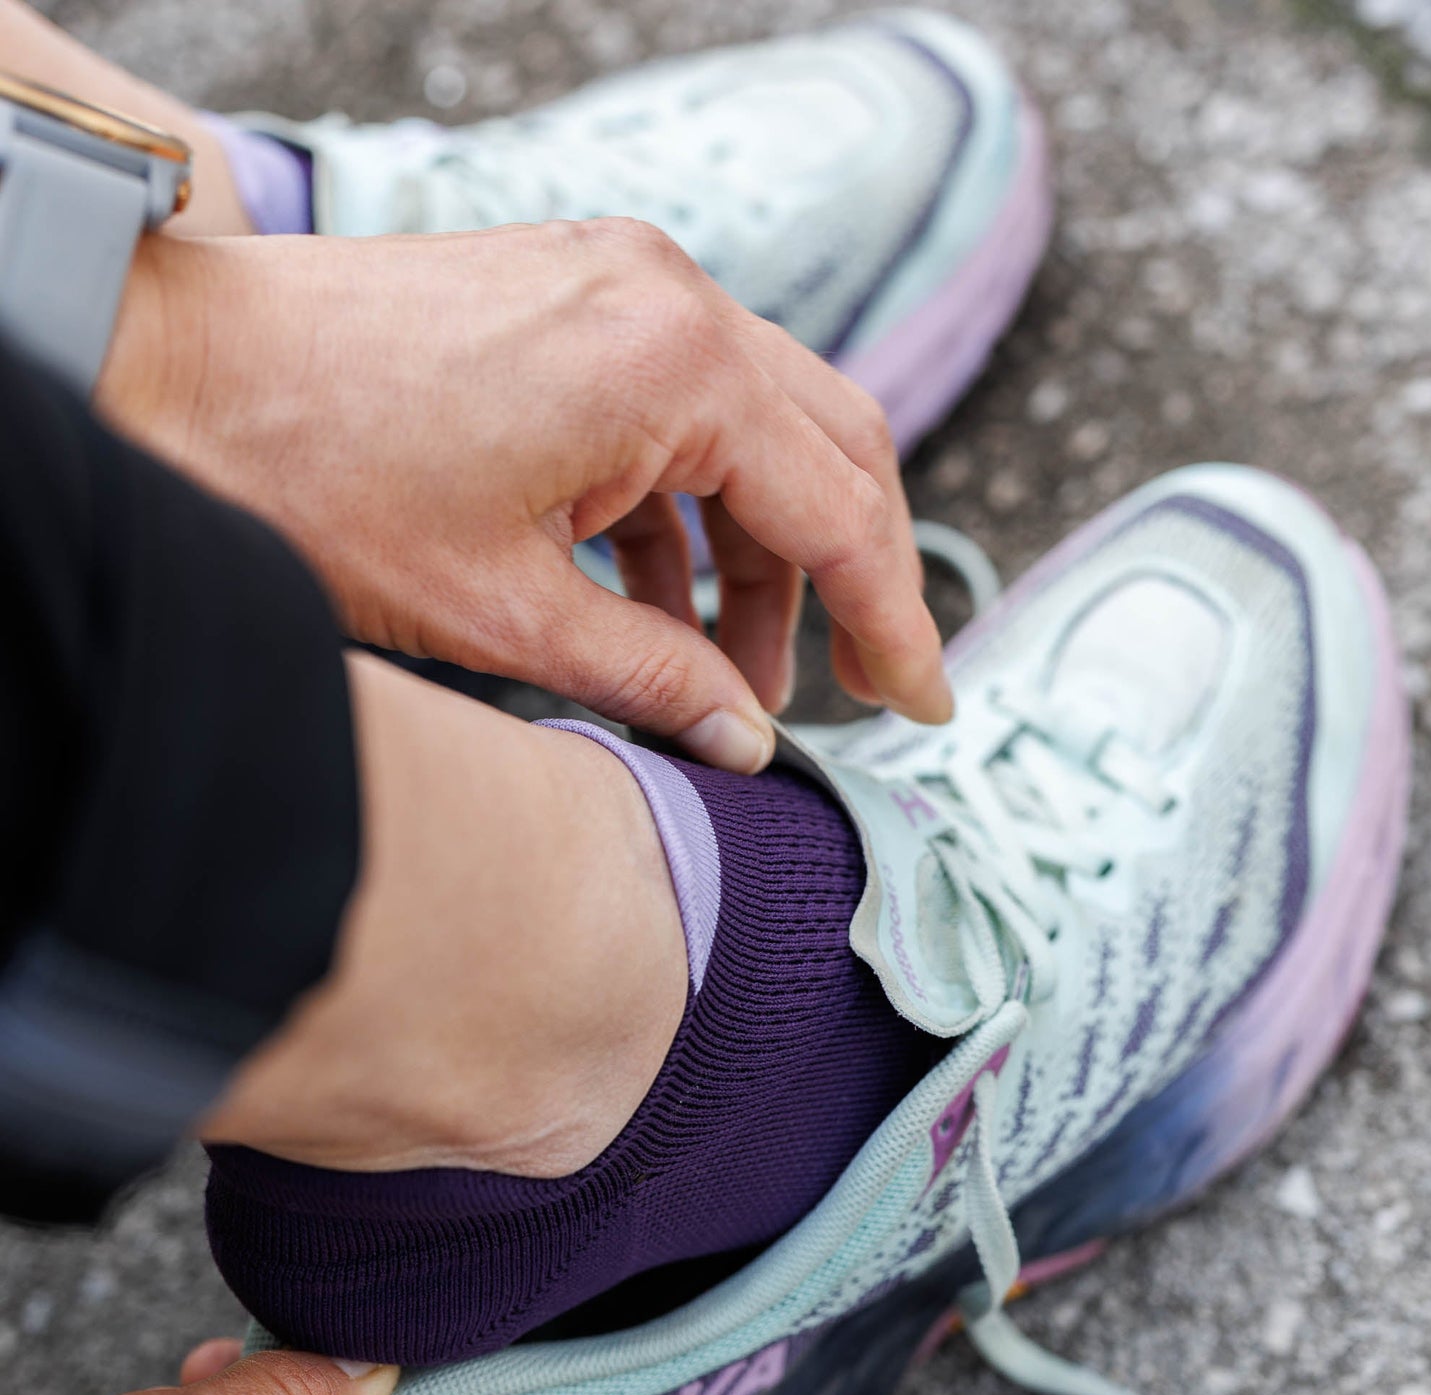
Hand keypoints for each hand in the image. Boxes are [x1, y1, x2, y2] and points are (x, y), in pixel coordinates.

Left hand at [98, 219, 951, 771]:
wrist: (174, 372)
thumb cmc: (321, 481)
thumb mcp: (507, 614)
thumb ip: (654, 679)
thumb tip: (749, 741)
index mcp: (674, 366)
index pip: (841, 505)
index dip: (893, 621)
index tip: (924, 705)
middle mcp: (666, 298)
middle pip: (828, 447)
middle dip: (851, 578)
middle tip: (860, 692)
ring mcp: (615, 284)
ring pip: (756, 431)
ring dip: (762, 556)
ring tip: (732, 679)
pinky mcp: (568, 299)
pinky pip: (677, 411)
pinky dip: (688, 512)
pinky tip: (661, 607)